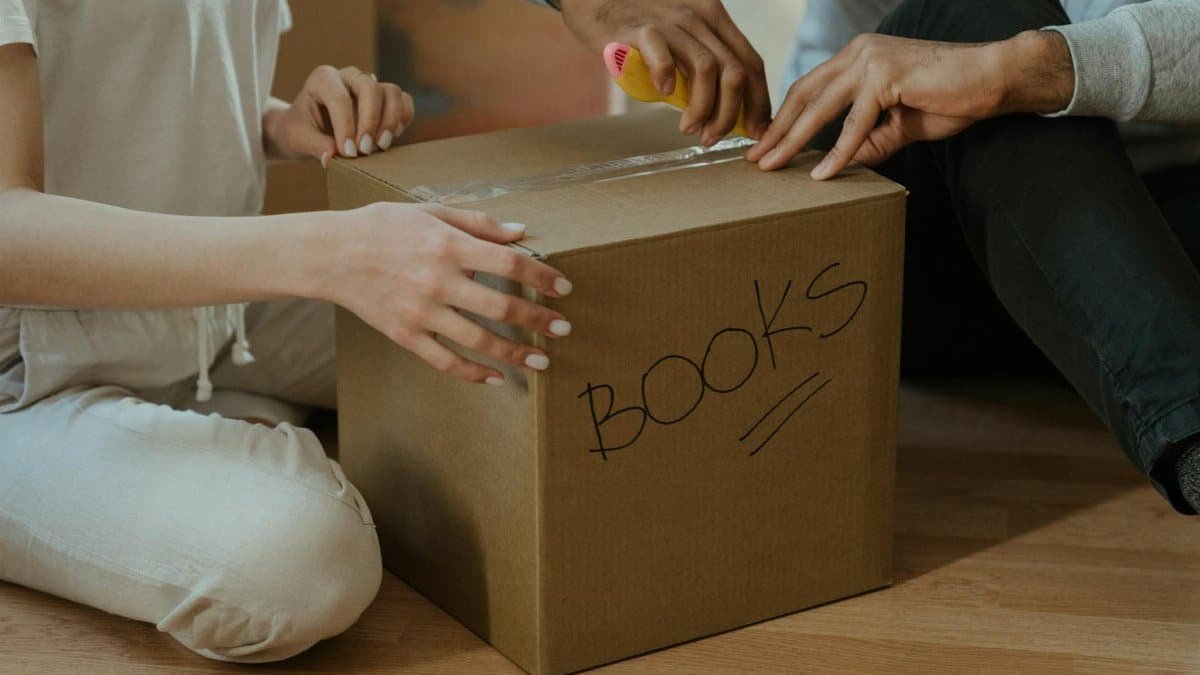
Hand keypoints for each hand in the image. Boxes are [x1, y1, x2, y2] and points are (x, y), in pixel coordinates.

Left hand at [264, 65, 414, 166]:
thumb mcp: (298, 139)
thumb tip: (333, 157)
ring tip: (380, 146)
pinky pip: (403, 101)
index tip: (348, 153)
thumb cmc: (299, 130)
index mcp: (323, 79)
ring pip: (392, 92)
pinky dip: (403, 119)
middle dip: (371, 121)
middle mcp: (348, 77)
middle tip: (365, 150)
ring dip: (390, 121)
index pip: (340, 98)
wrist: (306, 129)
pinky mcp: (384, 98)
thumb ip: (315, 146)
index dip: (346, 126)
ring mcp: (369, 85)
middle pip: (371, 88)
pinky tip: (390, 137)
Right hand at [319, 203, 572, 384]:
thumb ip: (478, 223)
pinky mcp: (405, 335)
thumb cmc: (383, 226)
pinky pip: (445, 361)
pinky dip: (472, 373)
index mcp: (447, 246)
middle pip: (501, 306)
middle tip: (564, 329)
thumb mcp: (431, 212)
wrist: (332, 254)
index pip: (508, 263)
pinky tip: (495, 377)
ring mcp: (421, 312)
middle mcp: (437, 281)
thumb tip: (521, 232)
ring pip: (478, 340)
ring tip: (541, 361)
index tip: (564, 287)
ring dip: (515, 353)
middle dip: (538, 320)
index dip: (540, 276)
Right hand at [560, 0, 769, 142]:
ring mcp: (671, 21)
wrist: (596, 1)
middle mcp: (699, 17)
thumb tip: (725, 113)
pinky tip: (664, 92)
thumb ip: (701, 65)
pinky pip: (663, 55)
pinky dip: (667, 77)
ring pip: (706, 69)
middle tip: (713, 137)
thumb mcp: (682, 38)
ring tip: (689, 128)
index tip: (757, 131)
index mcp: (714, 20)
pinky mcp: (640, 29)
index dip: (759, 101)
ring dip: (703, 107)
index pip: (752, 62)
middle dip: (730, 114)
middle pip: (734, 71)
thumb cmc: (639, 27)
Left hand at [746, 30, 1074, 177]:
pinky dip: (839, 151)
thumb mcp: (898, 124)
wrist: (993, 79)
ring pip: (821, 107)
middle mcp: (858, 53)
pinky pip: (855, 122)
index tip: (764, 144)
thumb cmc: (951, 96)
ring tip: (774, 166)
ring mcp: (871, 60)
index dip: (784, 117)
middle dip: (777, 130)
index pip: (808, 88)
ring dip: (794, 140)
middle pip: (804, 95)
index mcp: (857, 56)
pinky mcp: (887, 76)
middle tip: (754, 159)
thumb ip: (868, 140)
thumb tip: (841, 165)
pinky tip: (823, 173)